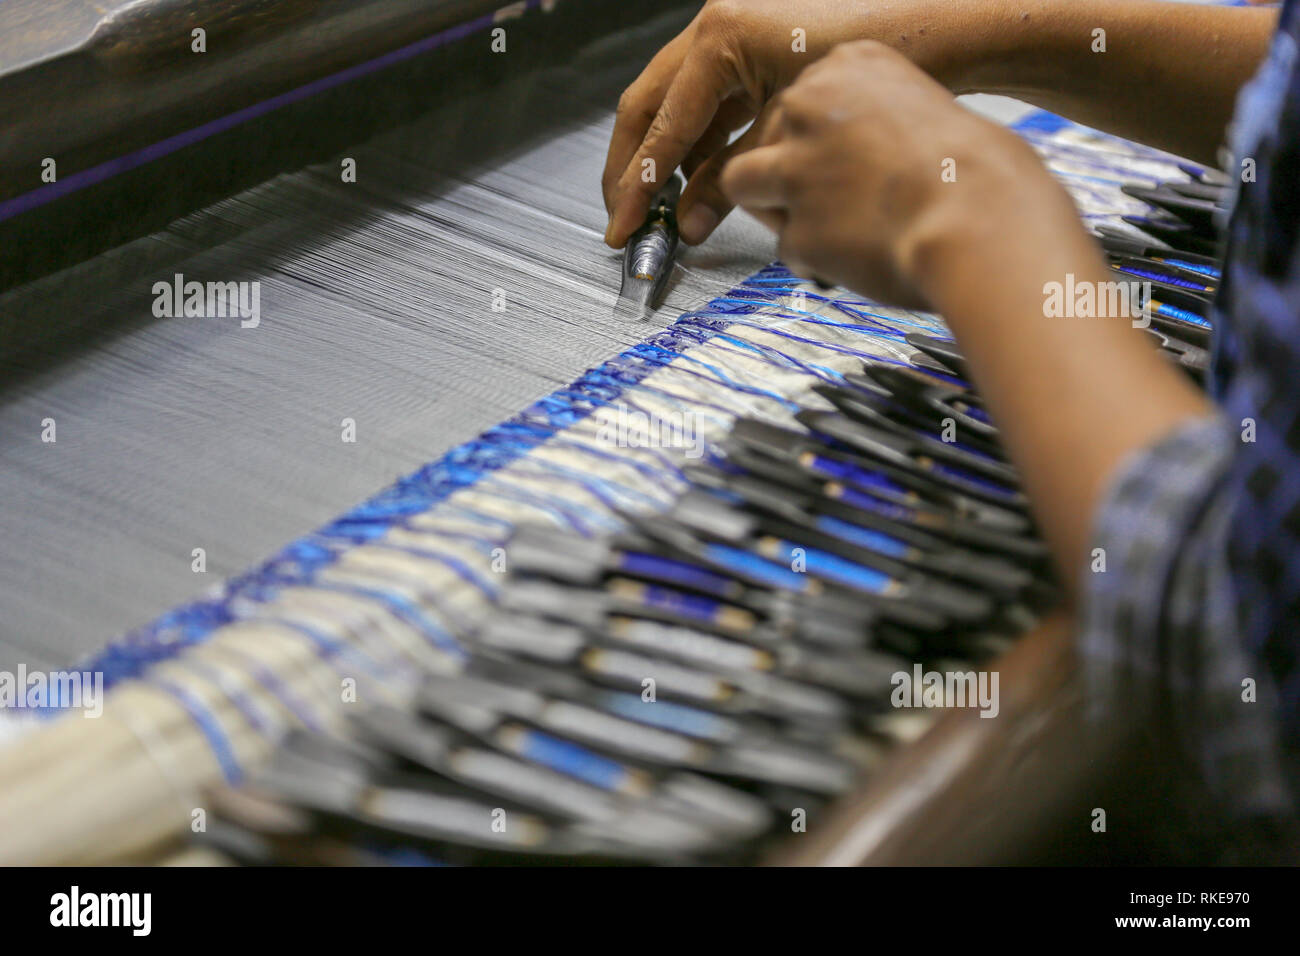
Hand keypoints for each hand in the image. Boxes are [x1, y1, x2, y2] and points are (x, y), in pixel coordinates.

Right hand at [601, 0, 974, 248]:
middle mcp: (718, 25)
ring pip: (676, 104)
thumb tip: (688, 223)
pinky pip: (711, 101)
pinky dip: (701, 143)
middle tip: (624, 218)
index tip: (623, 227)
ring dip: (665, 158)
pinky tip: (703, 181)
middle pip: (647, 106)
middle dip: (631, 167)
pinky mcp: (756, 49)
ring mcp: (735, 33)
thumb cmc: (879, 62)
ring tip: (662, 209)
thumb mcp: (788, 133)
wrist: (942, 29)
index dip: (636, 185)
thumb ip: (729, 178)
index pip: (660, 126)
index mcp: (719, 37)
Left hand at [720, 40, 1062, 309]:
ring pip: (741, 182)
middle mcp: (809, 108)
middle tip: (822, 200)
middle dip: (784, 171)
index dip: (814, 136)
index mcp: (849, 66)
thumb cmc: (977, 173)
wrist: (980, 220)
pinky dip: (812, 260)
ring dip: (772, 209)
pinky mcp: (795, 228)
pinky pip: (786, 248)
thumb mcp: (928, 111)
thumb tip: (864, 158)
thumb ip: (877, 124)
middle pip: (764, 135)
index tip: (837, 158)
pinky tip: (850, 263)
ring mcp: (796, 168)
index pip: (799, 98)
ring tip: (814, 228)